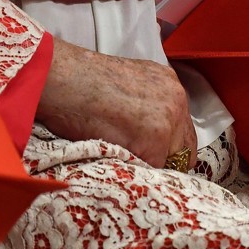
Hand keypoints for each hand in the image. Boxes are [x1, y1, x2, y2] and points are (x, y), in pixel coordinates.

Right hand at [37, 40, 197, 169]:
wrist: (64, 78)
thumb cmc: (82, 80)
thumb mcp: (127, 81)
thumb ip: (146, 102)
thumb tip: (145, 128)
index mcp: (170, 83)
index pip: (182, 126)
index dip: (167, 144)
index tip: (153, 153)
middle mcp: (177, 99)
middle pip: (183, 146)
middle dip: (163, 157)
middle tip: (137, 160)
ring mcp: (168, 121)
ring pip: (167, 160)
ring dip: (148, 163)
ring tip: (121, 157)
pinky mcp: (155, 142)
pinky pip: (150, 170)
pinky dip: (135, 170)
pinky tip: (116, 157)